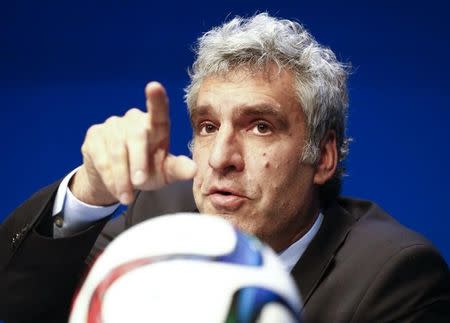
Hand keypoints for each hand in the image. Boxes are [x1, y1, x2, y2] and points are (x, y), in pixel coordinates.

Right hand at [69, 82, 196, 204]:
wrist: (117, 181)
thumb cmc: (148, 172)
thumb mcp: (165, 173)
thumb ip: (178, 169)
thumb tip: (193, 170)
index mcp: (157, 126)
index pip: (158, 111)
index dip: (156, 99)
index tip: (154, 86)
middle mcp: (135, 120)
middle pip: (136, 136)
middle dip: (138, 162)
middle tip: (140, 183)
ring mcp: (113, 125)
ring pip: (117, 151)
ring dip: (122, 177)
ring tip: (127, 196)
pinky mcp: (95, 135)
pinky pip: (101, 157)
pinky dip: (109, 176)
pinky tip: (115, 189)